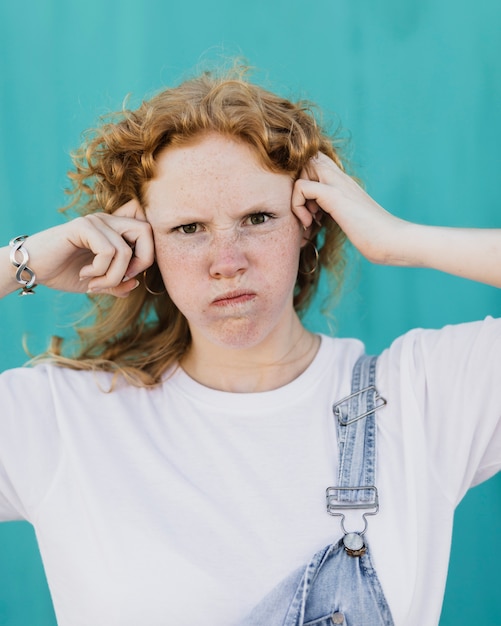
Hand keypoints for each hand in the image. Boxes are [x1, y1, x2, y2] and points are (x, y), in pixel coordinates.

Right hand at [14, 199, 154, 296]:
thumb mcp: (97, 283)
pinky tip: (85, 275)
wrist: (31, 269)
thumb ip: (117, 284)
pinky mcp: (82, 226)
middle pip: (146, 231)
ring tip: (95, 285)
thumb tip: (136, 285)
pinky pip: (108, 251)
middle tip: (122, 280)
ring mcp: (95, 221)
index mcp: (114, 229)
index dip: (147, 256)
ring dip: (113, 277)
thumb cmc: (62, 272)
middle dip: (142, 262)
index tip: (129, 277)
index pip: (148, 232)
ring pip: (125, 250)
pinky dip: (100, 271)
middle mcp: (107, 220)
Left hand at [291, 153, 405, 264]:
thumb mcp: (348, 217)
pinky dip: (297, 207)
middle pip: (306, 159)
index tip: (310, 206)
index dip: (304, 179)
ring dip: (296, 196)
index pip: (316, 160)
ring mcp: (337, 184)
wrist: (391, 241)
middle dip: (297, 185)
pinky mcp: (334, 196)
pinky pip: (301, 187)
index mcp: (344, 181)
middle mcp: (340, 177)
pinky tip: (310, 224)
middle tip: (308, 210)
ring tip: (310, 218)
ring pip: (301, 168)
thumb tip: (315, 216)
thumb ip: (333, 209)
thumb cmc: (372, 235)